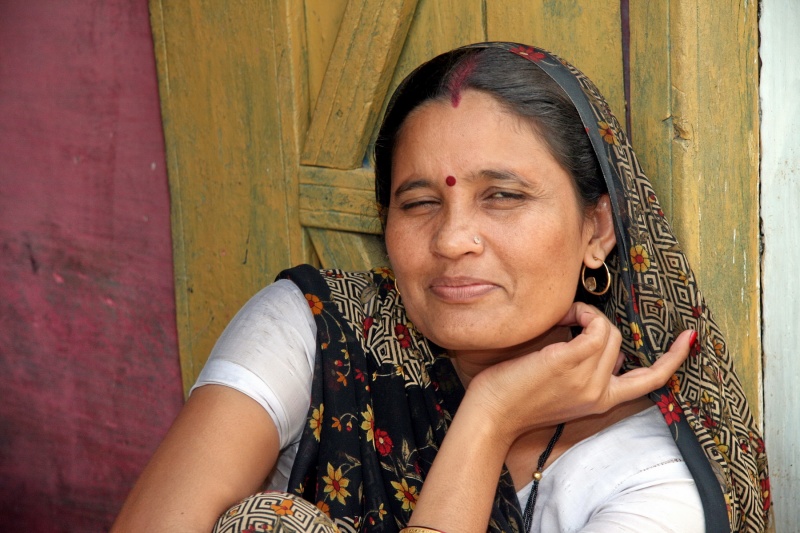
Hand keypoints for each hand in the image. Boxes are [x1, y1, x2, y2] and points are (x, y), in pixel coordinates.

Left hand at [465, 302, 693, 445]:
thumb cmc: (514, 397)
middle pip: (618, 342)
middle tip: (567, 322)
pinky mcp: (570, 362)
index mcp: (601, 402)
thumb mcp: (560, 389)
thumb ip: (583, 370)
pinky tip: (559, 318)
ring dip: (586, 314)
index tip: (688, 339)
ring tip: (561, 320)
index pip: (649, 382)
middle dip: (596, 324)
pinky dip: (579, 312)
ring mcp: (588, 377)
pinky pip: (593, 323)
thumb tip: (591, 335)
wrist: (490, 416)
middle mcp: (600, 392)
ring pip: (608, 330)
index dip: (672, 360)